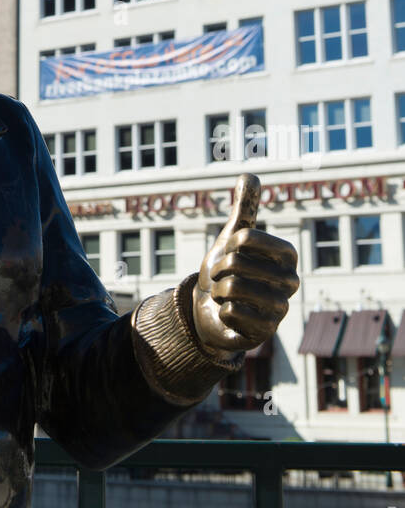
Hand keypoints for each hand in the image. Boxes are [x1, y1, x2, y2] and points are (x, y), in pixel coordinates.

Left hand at [192, 173, 298, 354]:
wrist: (216, 308)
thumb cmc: (229, 269)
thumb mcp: (233, 237)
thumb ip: (245, 208)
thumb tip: (251, 174)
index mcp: (287, 256)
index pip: (246, 236)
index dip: (228, 242)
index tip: (230, 251)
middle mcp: (290, 282)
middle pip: (235, 263)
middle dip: (219, 268)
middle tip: (222, 277)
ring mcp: (279, 310)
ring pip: (232, 288)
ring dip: (217, 290)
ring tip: (224, 294)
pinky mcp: (264, 333)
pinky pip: (229, 312)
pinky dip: (220, 310)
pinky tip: (230, 314)